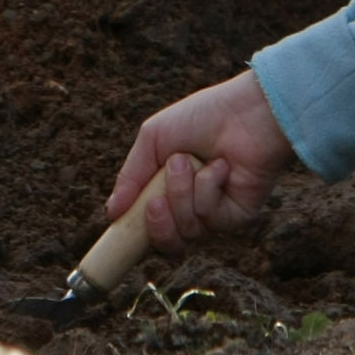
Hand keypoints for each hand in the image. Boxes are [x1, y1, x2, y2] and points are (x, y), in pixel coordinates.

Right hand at [110, 68, 295, 250]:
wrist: (243, 111)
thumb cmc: (200, 118)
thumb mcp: (153, 140)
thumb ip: (131, 177)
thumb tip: (111, 212)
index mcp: (168, 192)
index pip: (149, 228)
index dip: (136, 232)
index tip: (122, 222)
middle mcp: (190, 208)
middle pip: (166, 243)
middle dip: (157, 222)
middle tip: (154, 200)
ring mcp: (214, 215)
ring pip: (186, 230)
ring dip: (181, 193)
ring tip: (189, 162)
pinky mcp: (237, 216)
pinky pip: (209, 218)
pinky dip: (206, 188)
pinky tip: (220, 167)